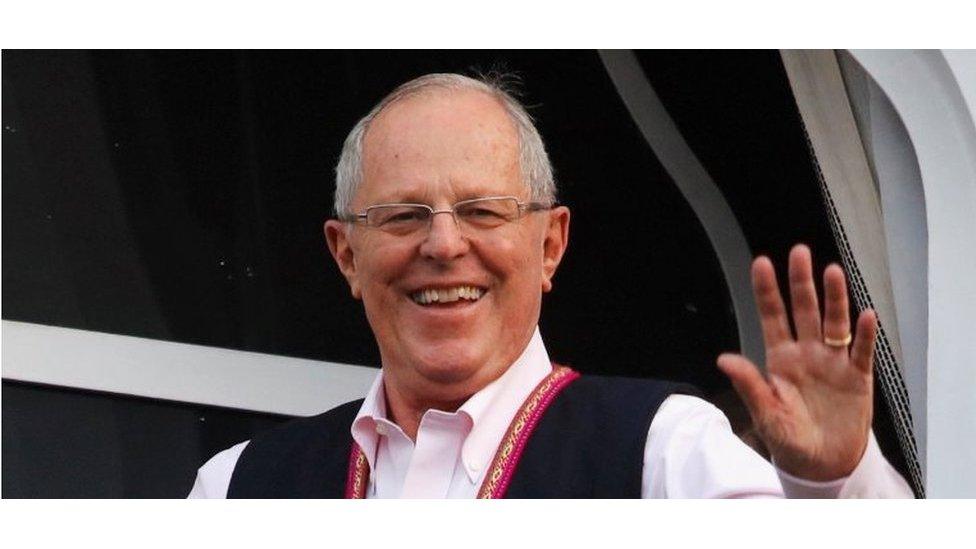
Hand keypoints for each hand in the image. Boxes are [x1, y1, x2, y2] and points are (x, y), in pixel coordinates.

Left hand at [717, 244, 877, 480]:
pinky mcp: (857, 378)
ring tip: (832, 272)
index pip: (772, 317)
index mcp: (780, 359)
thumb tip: (723, 359)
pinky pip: (862, 352)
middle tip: (799, 253)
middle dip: (801, 282)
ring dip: (834, 298)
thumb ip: (748, 384)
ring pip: (834, 323)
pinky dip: (865, 335)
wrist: (822, 464)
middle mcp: (807, 353)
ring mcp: (833, 362)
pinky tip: (866, 316)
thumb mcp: (765, 413)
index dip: (767, 291)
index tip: (762, 263)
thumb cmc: (789, 438)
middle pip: (804, 310)